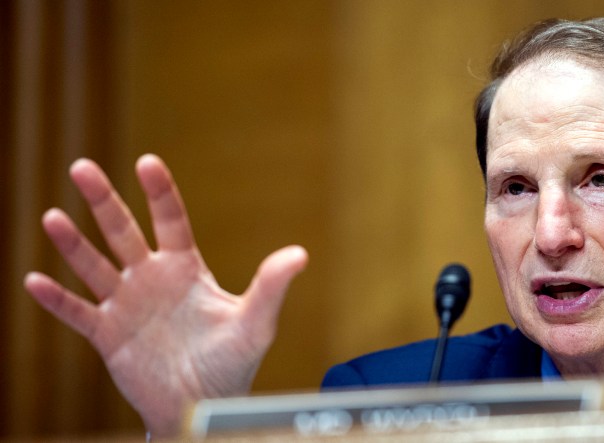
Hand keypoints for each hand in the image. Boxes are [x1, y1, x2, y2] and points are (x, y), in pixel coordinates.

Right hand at [24, 154, 307, 436]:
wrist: (202, 405)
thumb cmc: (232, 363)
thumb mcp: (256, 324)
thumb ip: (271, 287)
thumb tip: (300, 254)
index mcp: (186, 268)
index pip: (171, 221)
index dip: (159, 192)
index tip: (147, 162)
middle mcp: (152, 278)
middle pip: (123, 231)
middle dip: (103, 201)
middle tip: (81, 167)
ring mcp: (127, 305)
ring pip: (94, 266)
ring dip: (73, 244)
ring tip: (52, 218)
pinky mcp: (108, 335)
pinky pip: (77, 313)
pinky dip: (57, 300)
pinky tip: (34, 280)